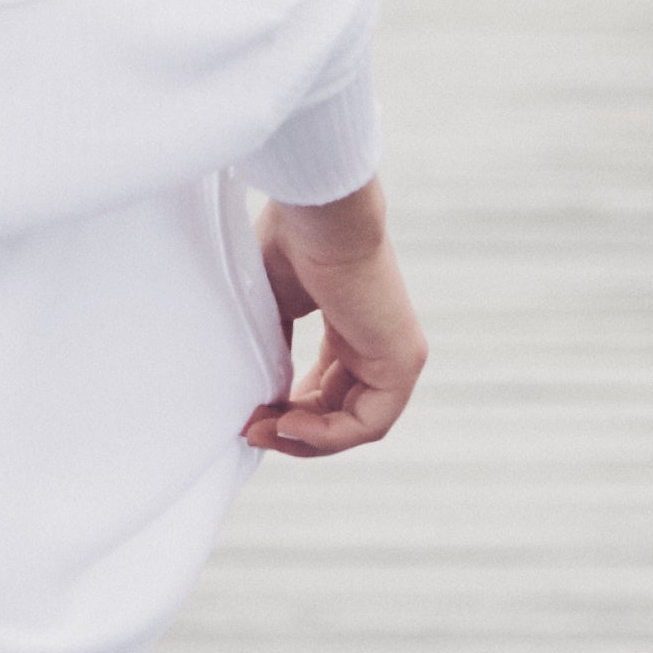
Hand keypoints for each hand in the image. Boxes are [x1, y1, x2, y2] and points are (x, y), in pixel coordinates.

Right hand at [251, 184, 424, 456]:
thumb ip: (273, 349)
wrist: (319, 214)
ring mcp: (395, 353)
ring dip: (303, 438)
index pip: (327, 390)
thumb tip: (257, 395)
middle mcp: (376, 341)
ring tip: (262, 430)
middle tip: (250, 430)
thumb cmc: (293, 241)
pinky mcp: (403, 360)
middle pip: (338, 413)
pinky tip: (288, 425)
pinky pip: (369, 423)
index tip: (249, 415)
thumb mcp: (274, 305)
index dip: (287, 412)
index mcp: (349, 324)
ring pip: (354, 425)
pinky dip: (327, 436)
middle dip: (291, 430)